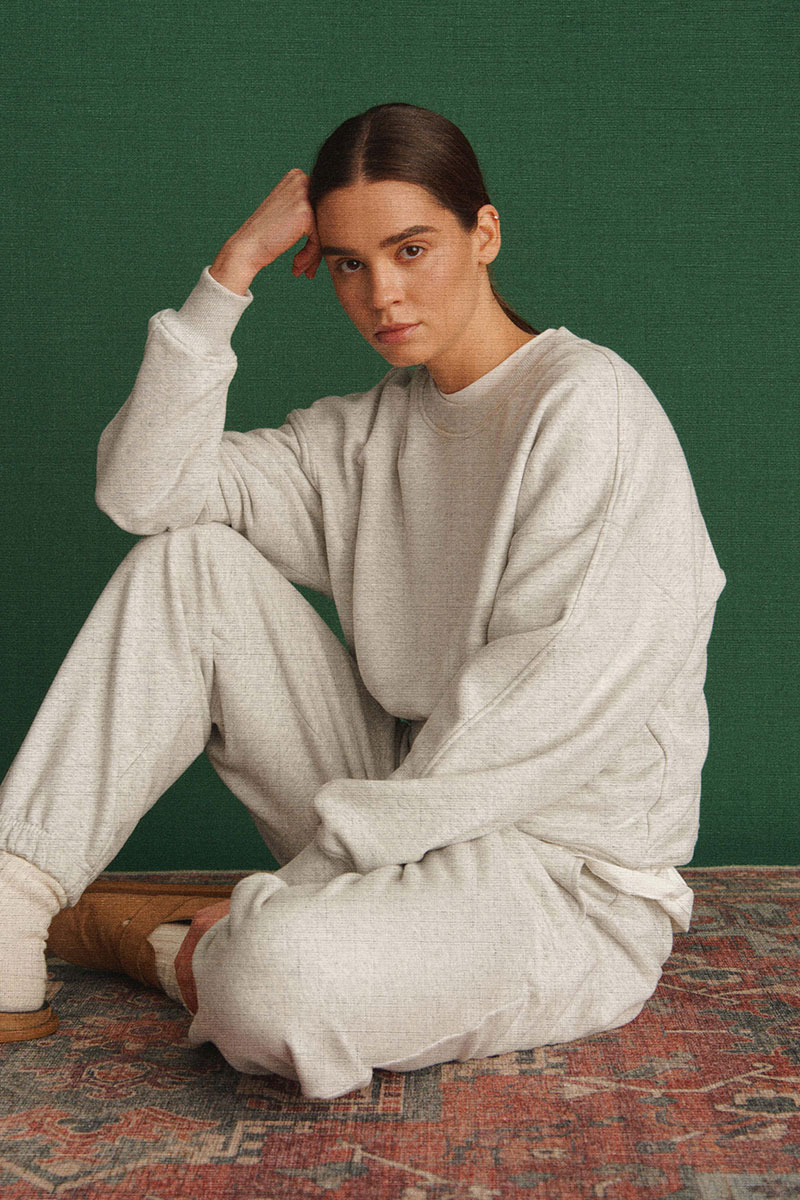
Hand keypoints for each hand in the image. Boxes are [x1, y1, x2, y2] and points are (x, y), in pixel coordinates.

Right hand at [211, 169, 322, 292]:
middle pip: (326, 216)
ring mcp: (303, 194)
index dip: (318, 232)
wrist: (247, 247)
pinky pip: (320, 238)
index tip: (309, 253)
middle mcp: (301, 179)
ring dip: (315, 254)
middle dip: (319, 245)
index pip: (323, 206)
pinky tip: (297, 265)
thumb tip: (345, 217)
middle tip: (307, 266)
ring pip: (325, 228)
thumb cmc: (268, 235)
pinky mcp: (305, 212)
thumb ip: (312, 209)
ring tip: (302, 268)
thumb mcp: (290, 212)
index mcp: (297, 176)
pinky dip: (311, 255)